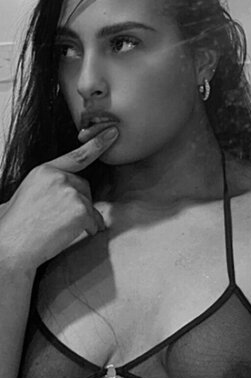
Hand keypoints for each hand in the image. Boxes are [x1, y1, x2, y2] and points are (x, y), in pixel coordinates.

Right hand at [0, 125, 118, 271]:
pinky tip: (66, 234)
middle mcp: (59, 177)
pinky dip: (87, 230)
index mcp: (44, 170)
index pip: (77, 155)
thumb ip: (47, 185)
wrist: (11, 245)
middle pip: (84, 187)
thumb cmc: (16, 225)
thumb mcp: (27, 193)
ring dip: (83, 218)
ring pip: (90, 205)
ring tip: (58, 229)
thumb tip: (62, 192)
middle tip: (59, 219)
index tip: (113, 132)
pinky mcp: (80, 210)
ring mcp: (70, 192)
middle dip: (79, 202)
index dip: (98, 144)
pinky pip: (94, 221)